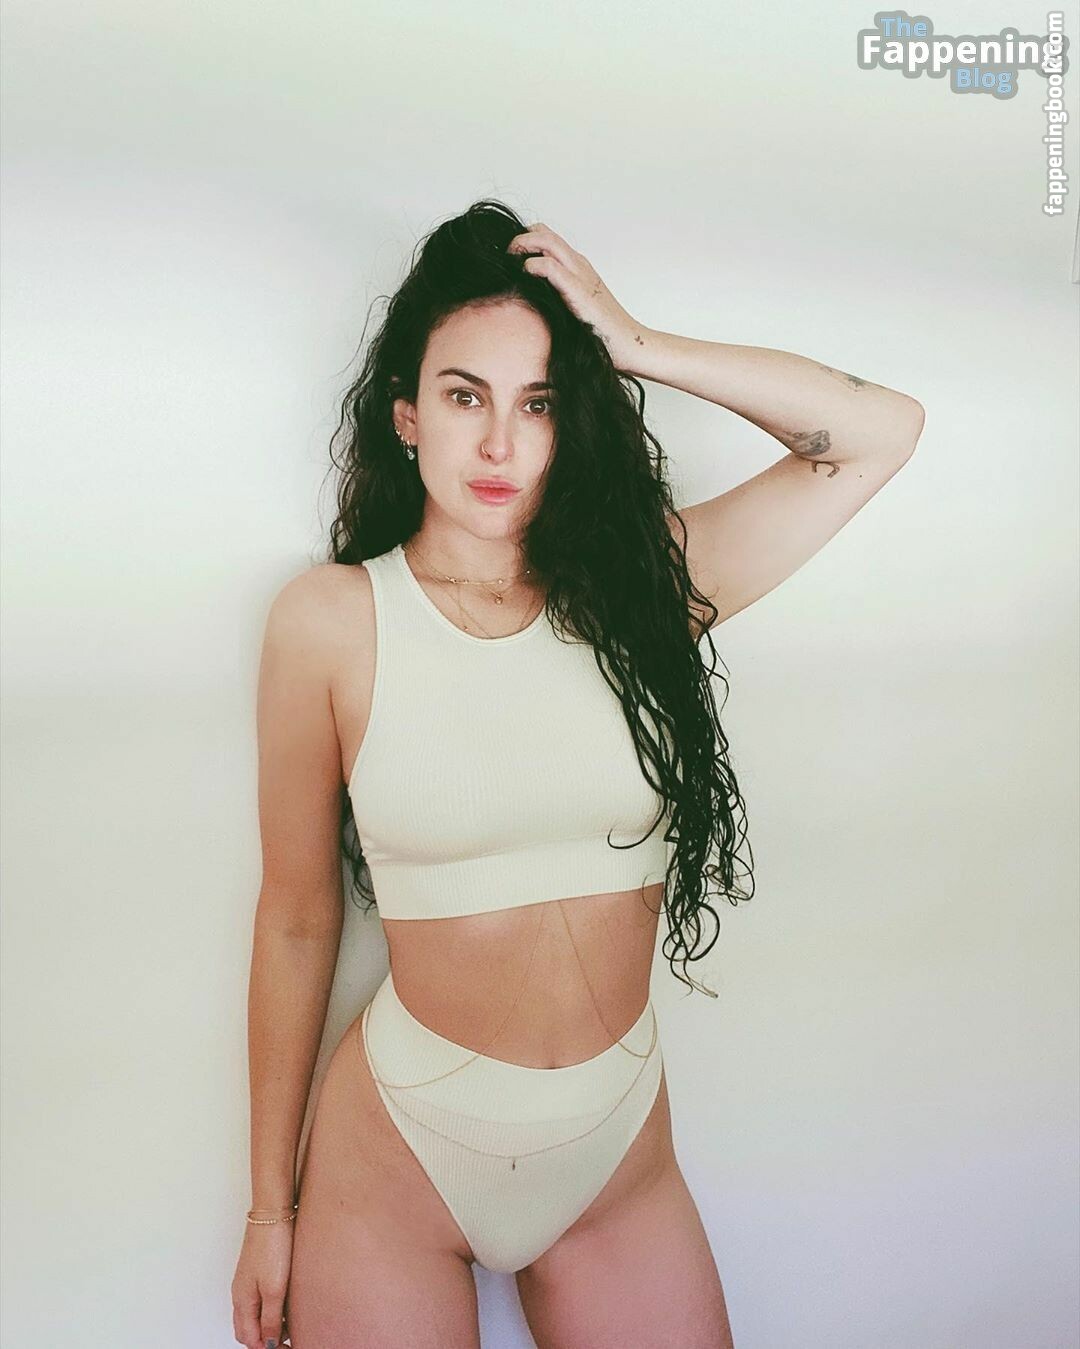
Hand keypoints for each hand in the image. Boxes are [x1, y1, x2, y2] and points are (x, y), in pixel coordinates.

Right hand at [231, 1221, 293, 1347]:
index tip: (288, 1347)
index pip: (249, 1338)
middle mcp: (241, 1293)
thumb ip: (271, 1318)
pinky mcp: (257, 1270)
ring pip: (254, 1315)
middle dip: (266, 1339)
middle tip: (289, 1339)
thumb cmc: (272, 1246)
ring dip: (269, 1324)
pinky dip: (271, 1309)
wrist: (272, 1212)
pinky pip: (259, 1299)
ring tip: (292, 1322)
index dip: (267, 1348)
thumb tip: (268, 1343)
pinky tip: (287, 1303)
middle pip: (248, 1330)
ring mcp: (247, 1281)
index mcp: (242, 1301)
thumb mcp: (274, 1288)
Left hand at [506, 222, 647, 368]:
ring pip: (547, 241)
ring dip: (524, 244)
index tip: (511, 256)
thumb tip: (531, 305)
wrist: (630, 344)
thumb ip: (557, 301)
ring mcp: (581, 275)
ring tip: (510, 257)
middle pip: (545, 233)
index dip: (528, 240)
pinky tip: (525, 273)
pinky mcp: (579, 291)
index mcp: (579, 269)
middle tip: (506, 254)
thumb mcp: (575, 311)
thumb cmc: (604, 334)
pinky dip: (533, 265)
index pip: (549, 240)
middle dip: (521, 237)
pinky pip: (551, 267)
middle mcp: (580, 266)